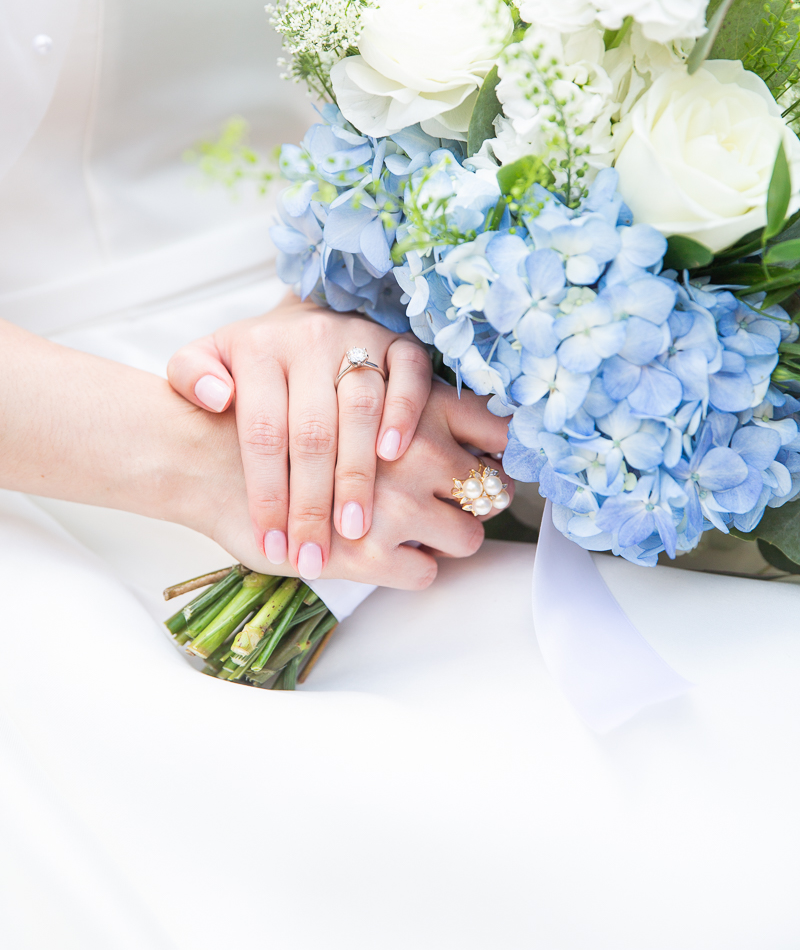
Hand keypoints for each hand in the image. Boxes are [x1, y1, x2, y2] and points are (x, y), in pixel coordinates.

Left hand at [167, 292, 431, 579]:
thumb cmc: (252, 361)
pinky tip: (392, 456)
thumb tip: (214, 397)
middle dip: (312, 501)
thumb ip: (190, 375)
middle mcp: (310, 340)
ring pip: (361, 408)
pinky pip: (409, 374)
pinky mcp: (398, 341)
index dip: (267, 492)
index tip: (270, 544)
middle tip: (313, 553)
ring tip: (353, 527)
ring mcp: (358, 338)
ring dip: (358, 472)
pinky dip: (404, 413)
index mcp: (259, 348)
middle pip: (312, 430)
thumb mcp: (206, 358)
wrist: (302, 320)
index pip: (263, 430)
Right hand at [202, 379, 512, 589]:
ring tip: (416, 534)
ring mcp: (396, 504)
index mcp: (414, 401)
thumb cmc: (271, 417)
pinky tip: (383, 557)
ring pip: (465, 536)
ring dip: (448, 541)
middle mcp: (416, 451)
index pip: (496, 430)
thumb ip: (404, 392)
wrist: (202, 457)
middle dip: (479, 503)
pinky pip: (423, 574)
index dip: (502, 453)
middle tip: (455, 504)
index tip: (490, 465)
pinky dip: (412, 571)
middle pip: (487, 489)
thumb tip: (465, 427)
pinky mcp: (367, 554)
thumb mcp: (331, 375)